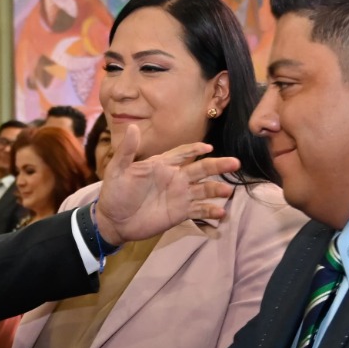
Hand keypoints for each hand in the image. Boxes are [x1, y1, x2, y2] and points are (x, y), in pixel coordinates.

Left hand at [95, 125, 239, 243]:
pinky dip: (210, 211)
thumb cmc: (115, 192)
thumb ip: (127, 150)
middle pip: (201, 169)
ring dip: (217, 190)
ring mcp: (179, 196)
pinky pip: (198, 210)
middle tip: (235, 163)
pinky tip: (221, 213)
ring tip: (228, 191)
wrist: (113, 220)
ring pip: (204, 189)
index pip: (183, 153)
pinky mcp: (179, 213)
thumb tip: (132, 127)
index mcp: (162, 165)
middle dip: (218, 165)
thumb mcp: (118, 170)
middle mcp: (175, 178)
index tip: (208, 147)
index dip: (195, 149)